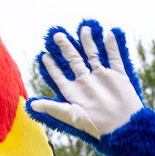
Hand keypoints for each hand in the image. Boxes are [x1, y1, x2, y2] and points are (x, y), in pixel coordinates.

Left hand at [26, 21, 145, 151]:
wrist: (124, 127)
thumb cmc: (96, 124)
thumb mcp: (70, 115)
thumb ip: (52, 107)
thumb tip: (30, 104)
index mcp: (75, 91)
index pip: (59, 75)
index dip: (51, 66)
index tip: (44, 55)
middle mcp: (87, 82)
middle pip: (74, 60)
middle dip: (66, 47)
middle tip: (57, 35)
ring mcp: (103, 77)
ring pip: (93, 55)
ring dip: (88, 41)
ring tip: (83, 28)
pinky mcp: (118, 76)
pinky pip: (114, 58)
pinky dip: (112, 46)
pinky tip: (109, 34)